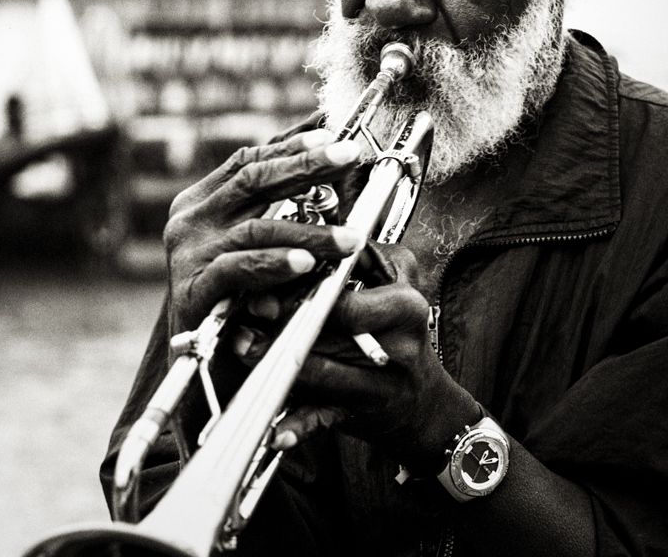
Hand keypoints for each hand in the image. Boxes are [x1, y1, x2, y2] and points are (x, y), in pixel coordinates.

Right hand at [162, 129, 363, 334]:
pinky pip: (238, 270)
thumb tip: (323, 162)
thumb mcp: (252, 249)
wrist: (197, 376)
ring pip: (256, 228)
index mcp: (199, 203)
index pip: (247, 162)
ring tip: (350, 237)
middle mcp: (188, 222)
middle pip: (252, 180)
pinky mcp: (192, 291)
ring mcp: (187, 255)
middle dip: (307, 166)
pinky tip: (306, 265)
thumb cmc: (235, 305)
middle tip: (350, 157)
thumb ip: (277, 211)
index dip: (291, 147)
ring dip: (310, 231)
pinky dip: (275, 265)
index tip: (333, 138)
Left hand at [241, 243, 477, 471]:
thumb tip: (316, 235)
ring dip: (277, 363)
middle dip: (282, 324)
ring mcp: (381, 385)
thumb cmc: (402, 328)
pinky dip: (299, 427)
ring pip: (321, 374)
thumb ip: (363, 256)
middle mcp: (397, 347)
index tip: (270, 284)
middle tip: (246, 314)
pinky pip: (326, 420)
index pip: (347, 296)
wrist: (425, 402)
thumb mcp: (399, 279)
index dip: (304, 290)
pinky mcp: (361, 414)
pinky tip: (276, 432)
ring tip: (242, 346)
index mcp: (406, 306)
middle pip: (329, 334)